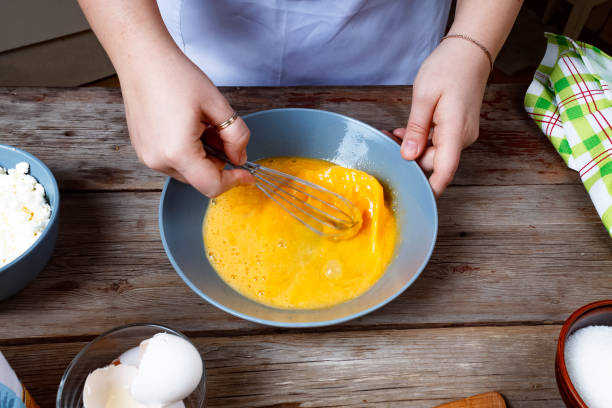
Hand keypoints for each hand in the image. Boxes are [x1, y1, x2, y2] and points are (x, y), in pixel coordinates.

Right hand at [119, 51, 252, 196]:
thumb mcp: (217, 105)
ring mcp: (147, 157)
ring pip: (188, 171)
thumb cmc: (175, 76)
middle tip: (220, 131)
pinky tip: (186, 125)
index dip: (234, 181)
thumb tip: (240, 157)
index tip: (247, 175)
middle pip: (200, 179)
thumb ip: (236, 136)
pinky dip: (187, 151)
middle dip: (218, 162)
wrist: (142, 59)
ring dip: (202, 156)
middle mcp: (158, 160)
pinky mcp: (143, 150)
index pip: (212, 186)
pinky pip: (173, 161)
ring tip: (200, 124)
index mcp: (177, 152)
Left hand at [394, 38, 489, 196]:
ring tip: (392, 134)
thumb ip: (416, 129)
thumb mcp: (424, 96)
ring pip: (434, 153)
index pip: (445, 171)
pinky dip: (421, 140)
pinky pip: (438, 142)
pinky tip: (405, 131)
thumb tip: (408, 156)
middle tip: (385, 145)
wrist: (471, 49)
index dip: (430, 188)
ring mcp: (462, 133)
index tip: (414, 199)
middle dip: (409, 160)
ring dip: (413, 148)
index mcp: (455, 132)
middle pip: (434, 163)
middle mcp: (462, 138)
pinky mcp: (457, 128)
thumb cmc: (449, 67)